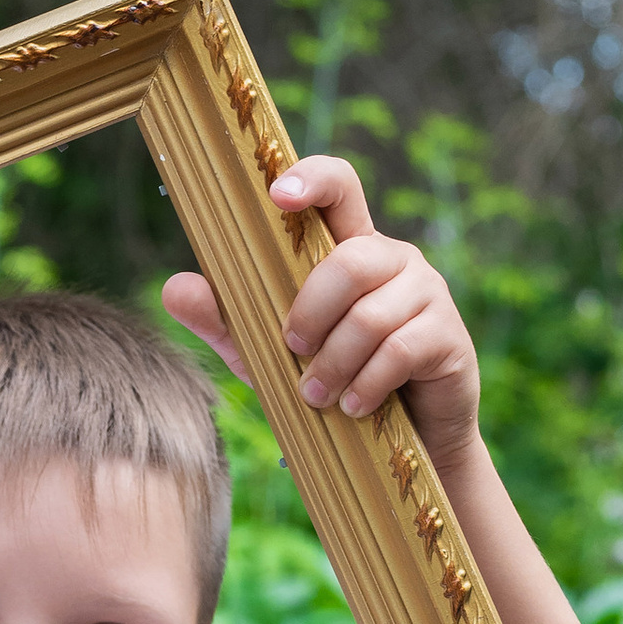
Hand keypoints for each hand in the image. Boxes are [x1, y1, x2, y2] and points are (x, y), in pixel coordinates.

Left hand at [161, 152, 483, 476]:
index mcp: (349, 247)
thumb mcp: (267, 353)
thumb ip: (225, 320)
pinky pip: (399, 351)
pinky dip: (366, 384)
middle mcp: (392, 259)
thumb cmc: (333, 382)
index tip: (277, 196)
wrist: (404, 445)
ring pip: (370, 315)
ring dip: (332, 363)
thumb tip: (174, 287)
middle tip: (290, 349)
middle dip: (309, 312)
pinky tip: (353, 407)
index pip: (339, 187)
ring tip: (316, 396)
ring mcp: (427, 292)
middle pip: (347, 262)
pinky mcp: (448, 336)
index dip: (312, 178)